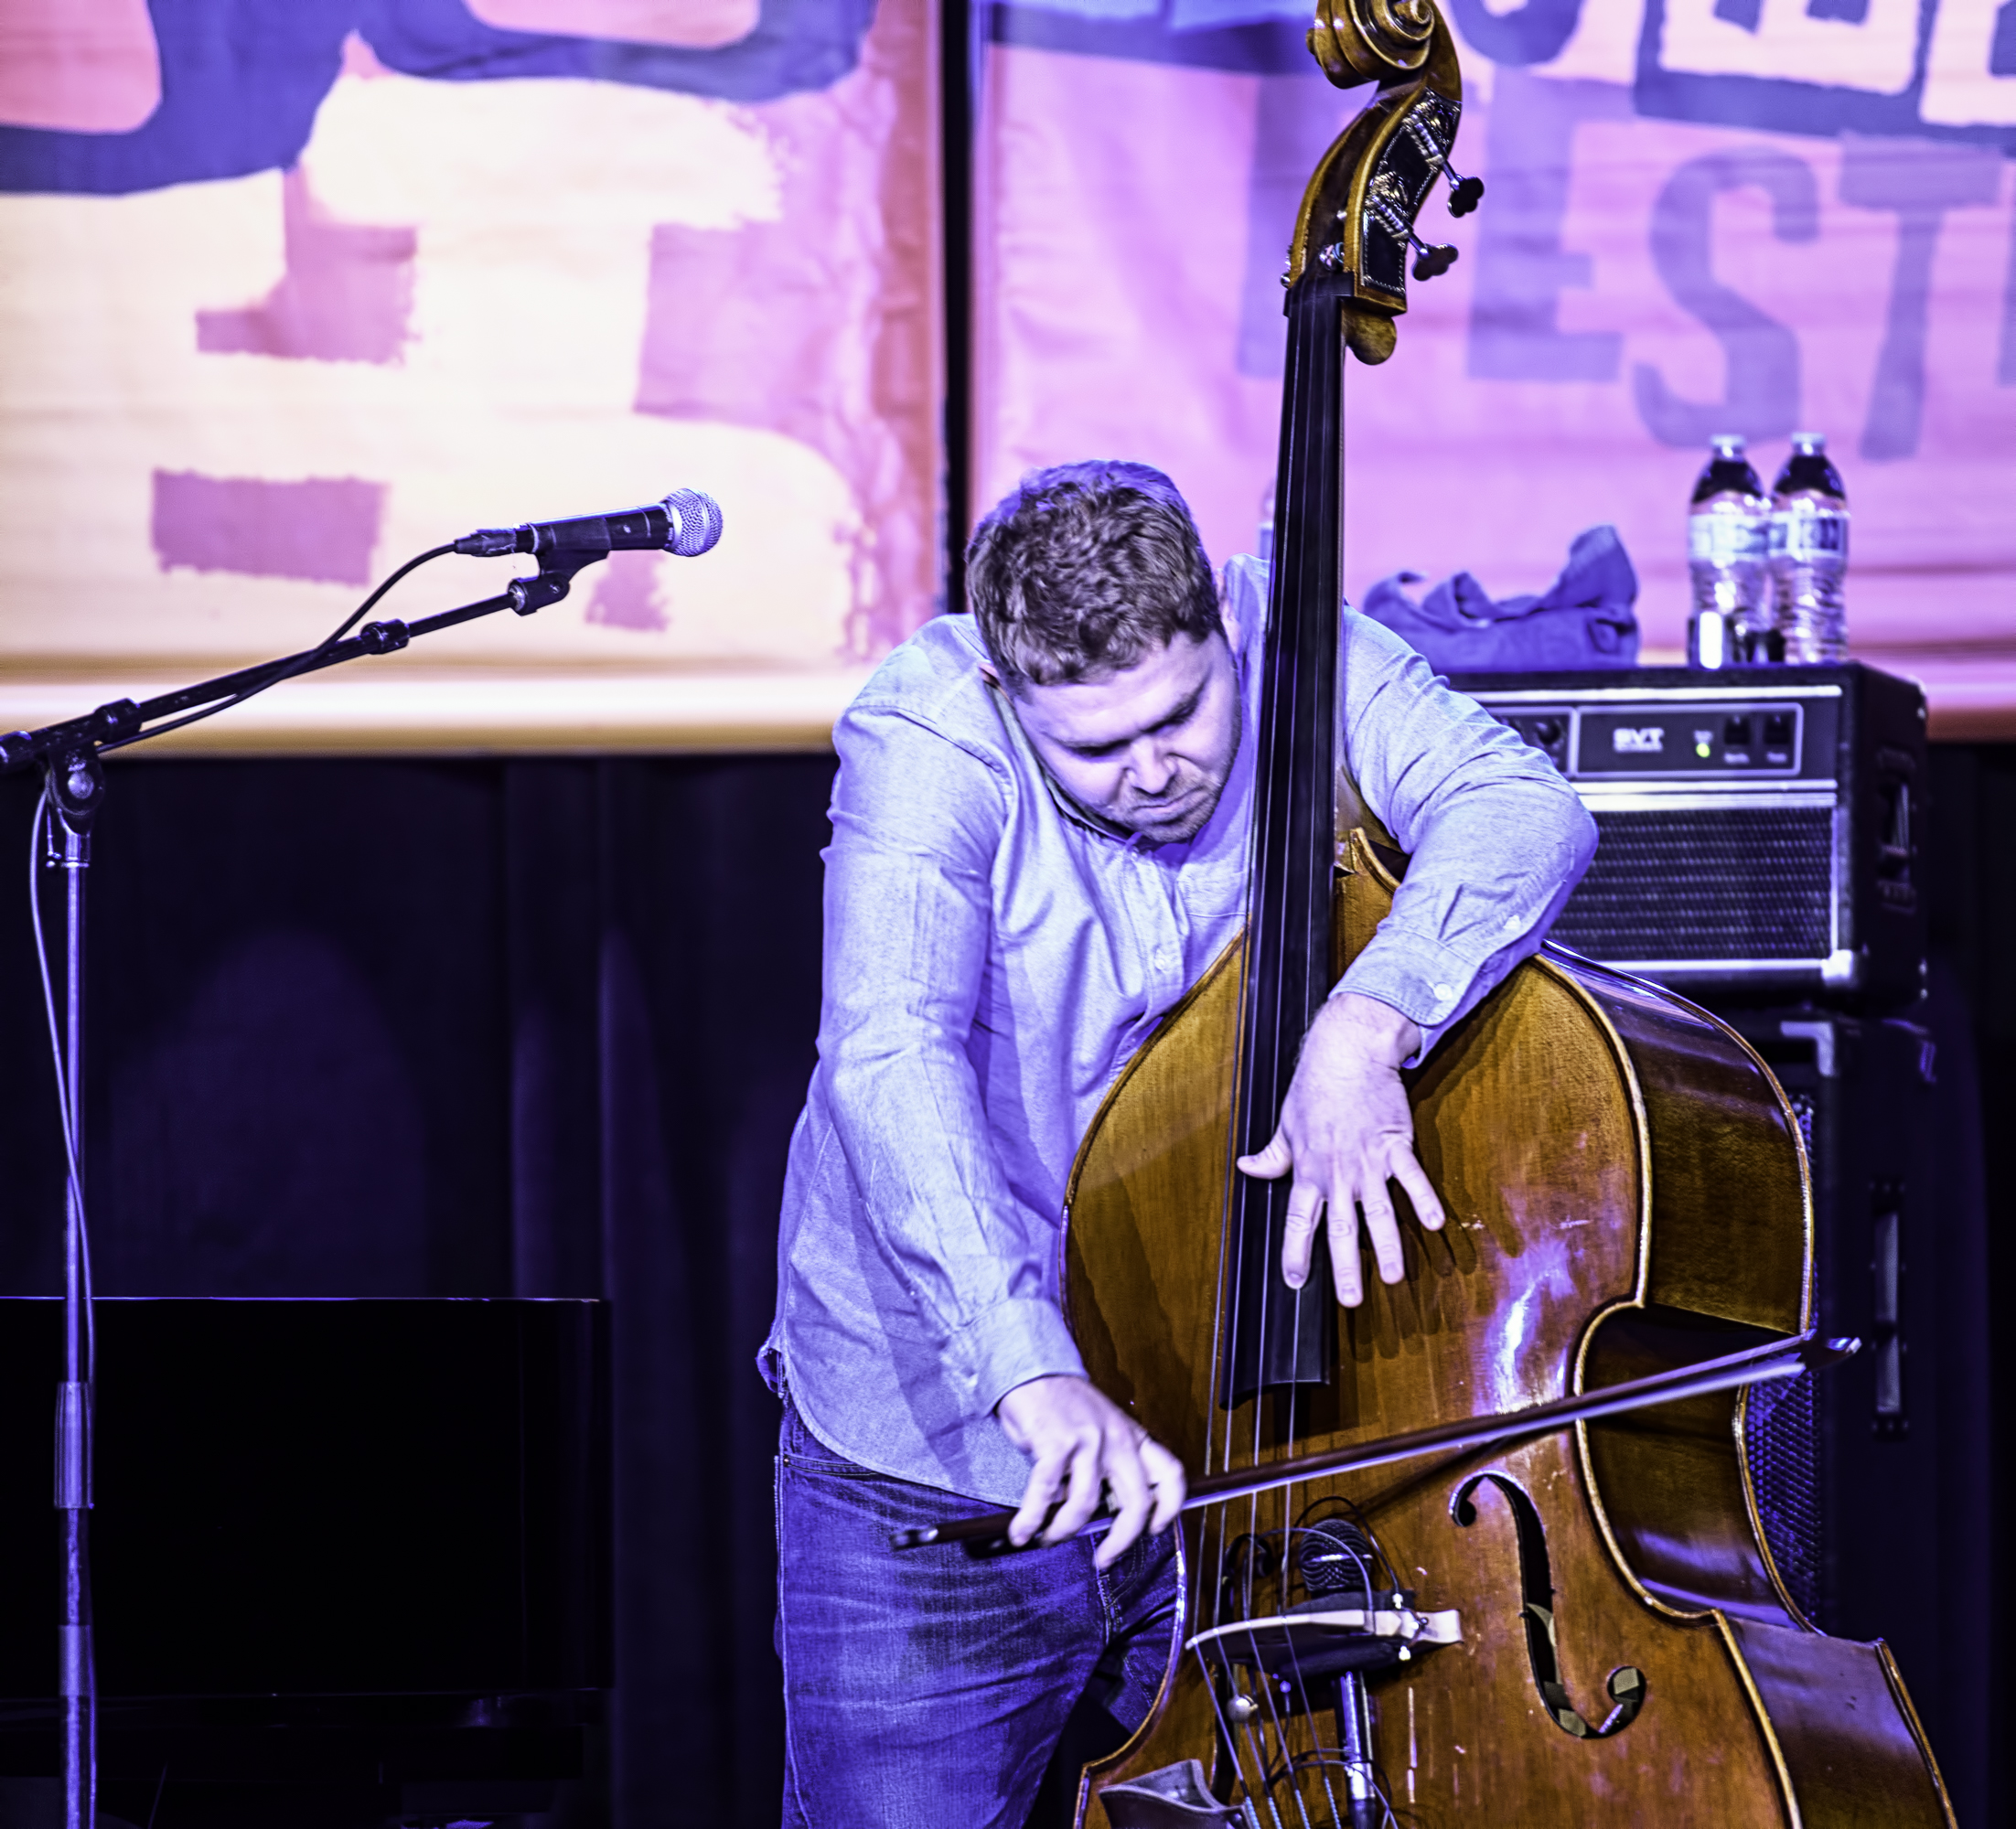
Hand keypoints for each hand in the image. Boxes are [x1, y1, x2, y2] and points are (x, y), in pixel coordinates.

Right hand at [994, 1375, 1184, 1567]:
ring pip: (1087, 1504)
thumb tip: (1100, 1513)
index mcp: (1132, 1437)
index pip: (1170, 1474)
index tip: (1156, 1529)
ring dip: (1065, 1531)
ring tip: (1049, 1537)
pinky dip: (1032, 1519)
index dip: (1170, 1507)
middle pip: (1136, 1502)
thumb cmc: (1064, 1403)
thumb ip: (1106, 1466)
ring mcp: (1088, 1441)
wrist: (1034, 1370)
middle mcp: (1116, 1440)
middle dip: (1120, 1541)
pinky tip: (1023, 1531)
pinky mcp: (1056, 1443)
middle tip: (1104, 1558)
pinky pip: (1044, 1492)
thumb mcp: (1101, 1429)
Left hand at [1235, 992, 1444, 1305]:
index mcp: (1308, 1170)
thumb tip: (1247, 1167)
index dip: (1296, 1253)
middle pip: (1341, 1229)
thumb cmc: (1315, 1088)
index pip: (1299, 1221)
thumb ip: (1272, 1155)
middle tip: (1351, 1300)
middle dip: (1346, 1267)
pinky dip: (1424, 1200)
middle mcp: (1337, 1173)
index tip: (1295, 1280)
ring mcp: (1368, 1162)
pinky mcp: (1396, 1145)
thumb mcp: (1286, 1124)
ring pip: (1378, 1213)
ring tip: (1394, 1278)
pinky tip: (1435, 1224)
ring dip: (1387, 1247)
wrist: (1347, 1054)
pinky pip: (1412, 1178)